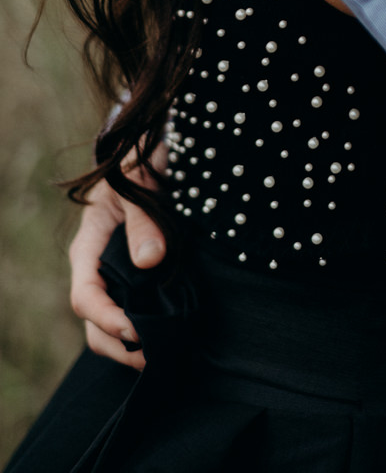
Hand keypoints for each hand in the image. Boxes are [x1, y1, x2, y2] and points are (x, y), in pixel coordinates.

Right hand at [68, 150, 167, 369]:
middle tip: (155, 358)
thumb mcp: (137, 185)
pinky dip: (149, 329)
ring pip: (113, 325)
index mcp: (88, 249)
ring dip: (134, 345)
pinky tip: (173, 334)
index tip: (135, 331)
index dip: (107, 319)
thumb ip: (142, 221)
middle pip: (95, 324)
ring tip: (165, 354)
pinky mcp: (138, 279)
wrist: (153, 154)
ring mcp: (117, 277)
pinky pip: (136, 311)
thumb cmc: (139, 165)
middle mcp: (98, 269)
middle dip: (120, 346)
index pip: (85, 298)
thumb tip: (150, 261)